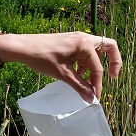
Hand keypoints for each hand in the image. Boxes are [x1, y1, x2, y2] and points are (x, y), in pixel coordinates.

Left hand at [0, 32, 121, 102]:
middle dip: (113, 63)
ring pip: (96, 51)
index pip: (98, 67)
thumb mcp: (62, 74)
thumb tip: (91, 98)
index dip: (98, 84)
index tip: (94, 97)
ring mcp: (77, 38)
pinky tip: (76, 75)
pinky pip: (84, 52)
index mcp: (84, 44)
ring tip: (85, 81)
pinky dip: (85, 63)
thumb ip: (79, 86)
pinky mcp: (70, 42)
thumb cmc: (41, 57)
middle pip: (109, 47)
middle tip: (111, 77)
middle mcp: (84, 38)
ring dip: (95, 66)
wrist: (23, 47)